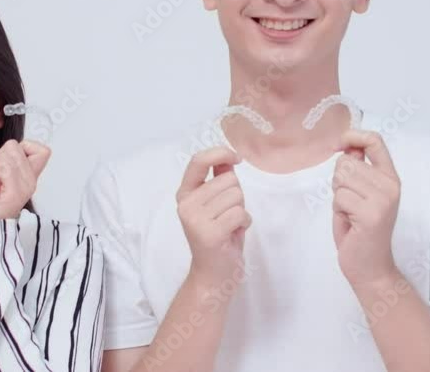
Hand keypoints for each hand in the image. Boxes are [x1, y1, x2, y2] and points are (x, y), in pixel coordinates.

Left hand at [0, 139, 49, 222]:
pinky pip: (5, 169)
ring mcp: (25, 188)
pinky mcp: (15, 194)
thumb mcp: (4, 178)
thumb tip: (13, 146)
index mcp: (30, 177)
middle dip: (0, 156)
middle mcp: (31, 182)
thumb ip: (12, 163)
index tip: (11, 161)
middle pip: (16, 145)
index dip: (23, 147)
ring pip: (9, 154)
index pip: (43, 150)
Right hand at [176, 146, 251, 285]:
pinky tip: (234, 235)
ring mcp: (195, 219)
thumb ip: (219, 181)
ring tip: (230, 226)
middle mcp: (186, 204)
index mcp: (185, 194)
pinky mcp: (209, 233)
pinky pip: (240, 213)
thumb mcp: (217, 205)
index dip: (220, 153)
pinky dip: (244, 223)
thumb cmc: (219, 238)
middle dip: (237, 196)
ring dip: (241, 211)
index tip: (236, 158)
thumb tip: (228, 159)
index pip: (198, 161)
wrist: (213, 276)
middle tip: (228, 216)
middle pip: (228, 180)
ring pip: (236, 196)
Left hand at [331, 129, 401, 285]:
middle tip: (349, 203)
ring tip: (351, 213)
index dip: (353, 136)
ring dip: (338, 197)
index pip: (375, 141)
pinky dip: (338, 210)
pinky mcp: (372, 213)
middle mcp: (391, 185)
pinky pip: (339, 197)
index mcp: (390, 178)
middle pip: (346, 162)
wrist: (371, 267)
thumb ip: (357, 171)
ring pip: (341, 179)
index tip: (339, 144)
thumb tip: (348, 147)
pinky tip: (351, 223)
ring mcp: (383, 199)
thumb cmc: (360, 230)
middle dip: (338, 182)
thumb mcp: (359, 195)